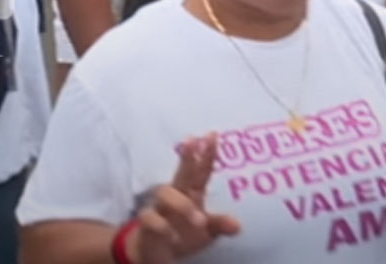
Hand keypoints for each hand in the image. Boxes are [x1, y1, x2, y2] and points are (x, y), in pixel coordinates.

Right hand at [130, 134, 239, 263]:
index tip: (213, 134)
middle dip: (187, 157)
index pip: (200, 170)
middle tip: (193, 142)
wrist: (153, 253)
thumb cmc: (182, 233)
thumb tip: (238, 226)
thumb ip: (219, 225)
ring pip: (165, 194)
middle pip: (181, 173)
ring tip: (200, 221)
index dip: (207, 153)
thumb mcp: (205, 231)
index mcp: (191, 193)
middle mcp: (175, 195)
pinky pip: (150, 218)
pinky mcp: (146, 224)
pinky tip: (172, 235)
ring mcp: (159, 207)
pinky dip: (161, 226)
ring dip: (183, 205)